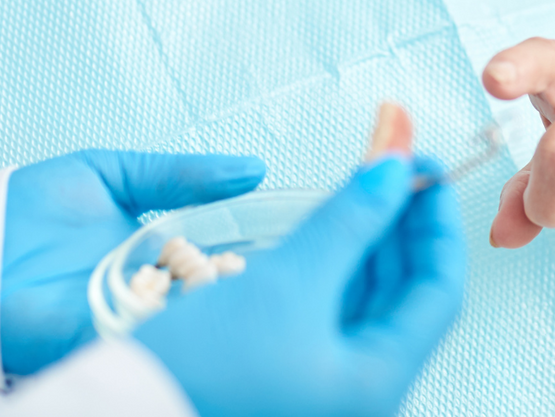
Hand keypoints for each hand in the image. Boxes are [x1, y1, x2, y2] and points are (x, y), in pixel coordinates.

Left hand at [0, 150, 264, 375]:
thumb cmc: (27, 210)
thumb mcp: (113, 173)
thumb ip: (180, 174)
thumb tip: (254, 168)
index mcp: (156, 256)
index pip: (218, 259)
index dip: (253, 253)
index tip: (297, 239)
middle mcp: (151, 295)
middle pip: (214, 296)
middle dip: (246, 286)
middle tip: (289, 268)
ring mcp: (132, 323)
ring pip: (192, 320)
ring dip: (217, 306)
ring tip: (259, 286)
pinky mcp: (106, 343)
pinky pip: (153, 339)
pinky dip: (178, 325)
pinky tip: (206, 307)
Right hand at [133, 154, 466, 416]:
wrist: (114, 411)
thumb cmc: (198, 368)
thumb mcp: (286, 282)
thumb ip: (350, 220)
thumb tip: (396, 168)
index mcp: (375, 384)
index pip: (440, 292)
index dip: (436, 222)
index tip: (427, 168)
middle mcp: (357, 395)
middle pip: (404, 296)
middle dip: (398, 223)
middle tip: (390, 164)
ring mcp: (322, 390)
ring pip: (365, 302)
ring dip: (364, 240)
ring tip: (356, 184)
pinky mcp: (287, 378)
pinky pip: (329, 314)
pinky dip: (333, 267)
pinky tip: (323, 228)